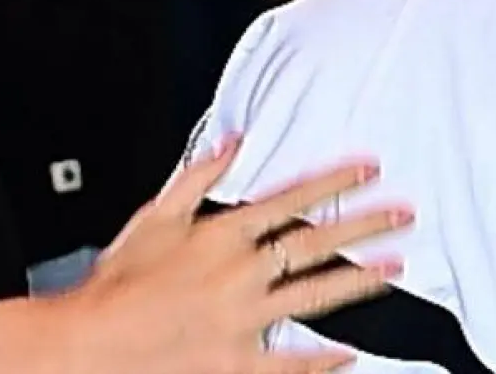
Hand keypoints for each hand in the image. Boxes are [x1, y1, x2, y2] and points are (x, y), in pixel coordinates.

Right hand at [61, 138, 408, 373]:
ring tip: (394, 268)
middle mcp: (240, 274)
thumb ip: (197, 178)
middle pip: (315, 243)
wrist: (93, 341)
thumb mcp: (153, 217)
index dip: (333, 183)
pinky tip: (351, 352)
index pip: (290, 199)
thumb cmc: (119, 281)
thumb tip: (233, 143)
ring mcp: (244, 320)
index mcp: (221, 235)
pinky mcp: (239, 363)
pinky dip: (323, 359)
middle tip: (402, 215)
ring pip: (315, 295)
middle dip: (364, 226)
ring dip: (359, 281)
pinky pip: (291, 362)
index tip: (367, 171)